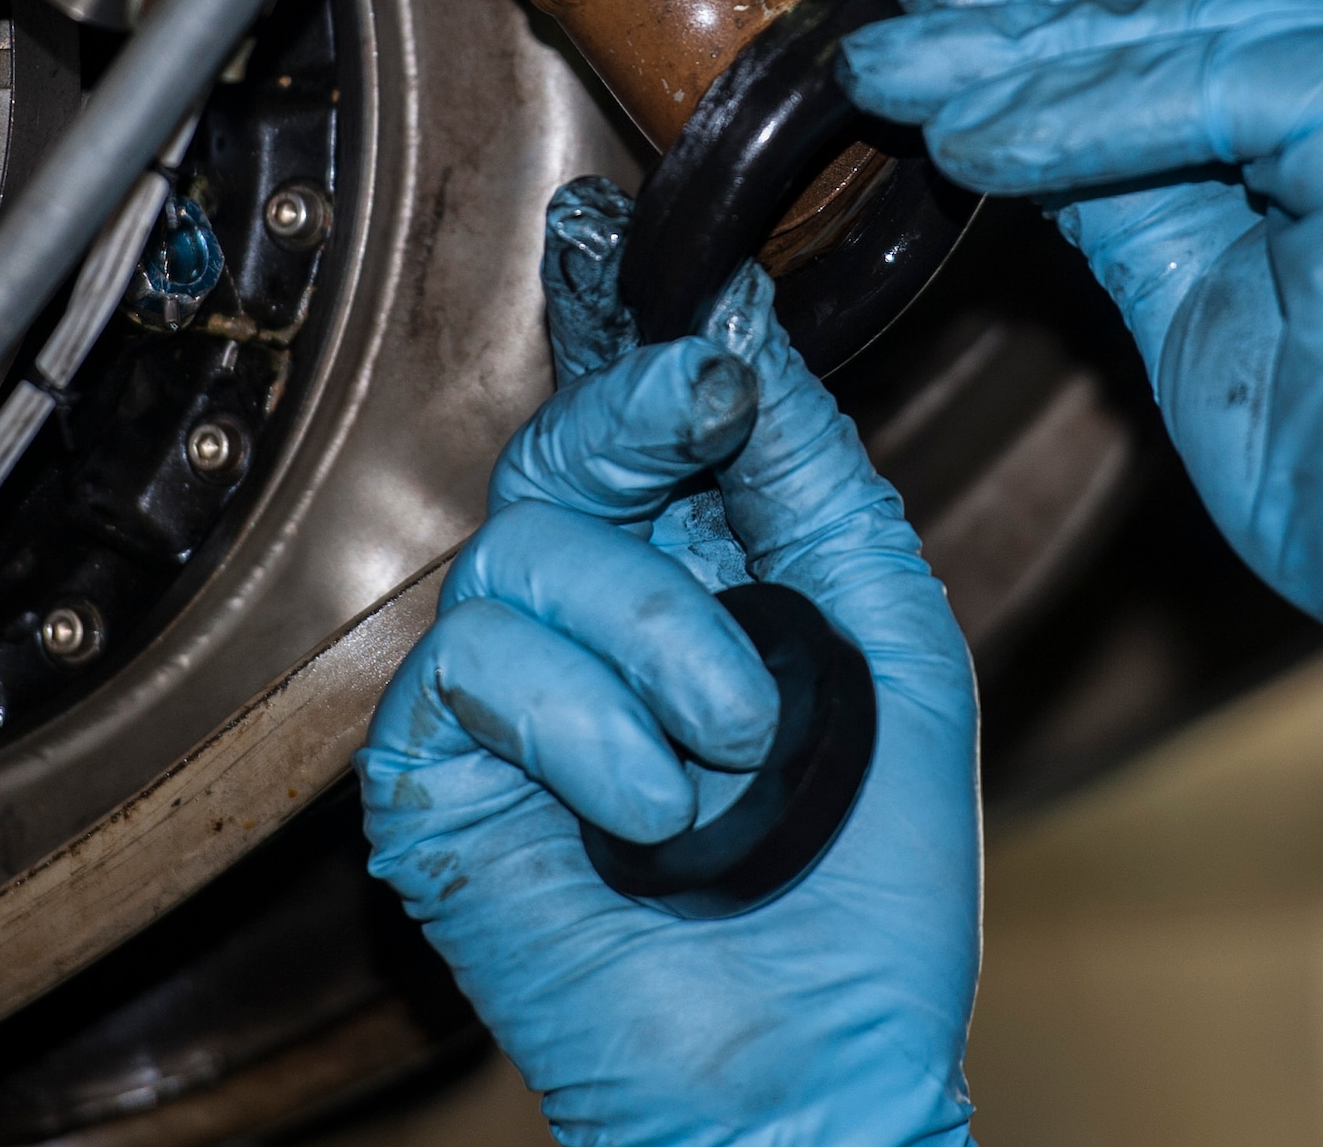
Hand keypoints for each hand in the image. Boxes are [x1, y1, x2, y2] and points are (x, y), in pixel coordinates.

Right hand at [358, 179, 979, 1145]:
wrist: (818, 1051)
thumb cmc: (870, 875)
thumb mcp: (891, 639)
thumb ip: (821, 485)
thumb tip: (751, 335)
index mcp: (695, 582)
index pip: (635, 429)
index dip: (631, 339)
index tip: (658, 270)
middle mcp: (587, 624)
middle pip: (561, 453)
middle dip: (636, 416)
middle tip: (696, 407)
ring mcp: (502, 697)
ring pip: (529, 554)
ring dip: (666, 645)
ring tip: (736, 752)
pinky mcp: (431, 773)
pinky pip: (486, 670)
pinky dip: (600, 738)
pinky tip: (650, 817)